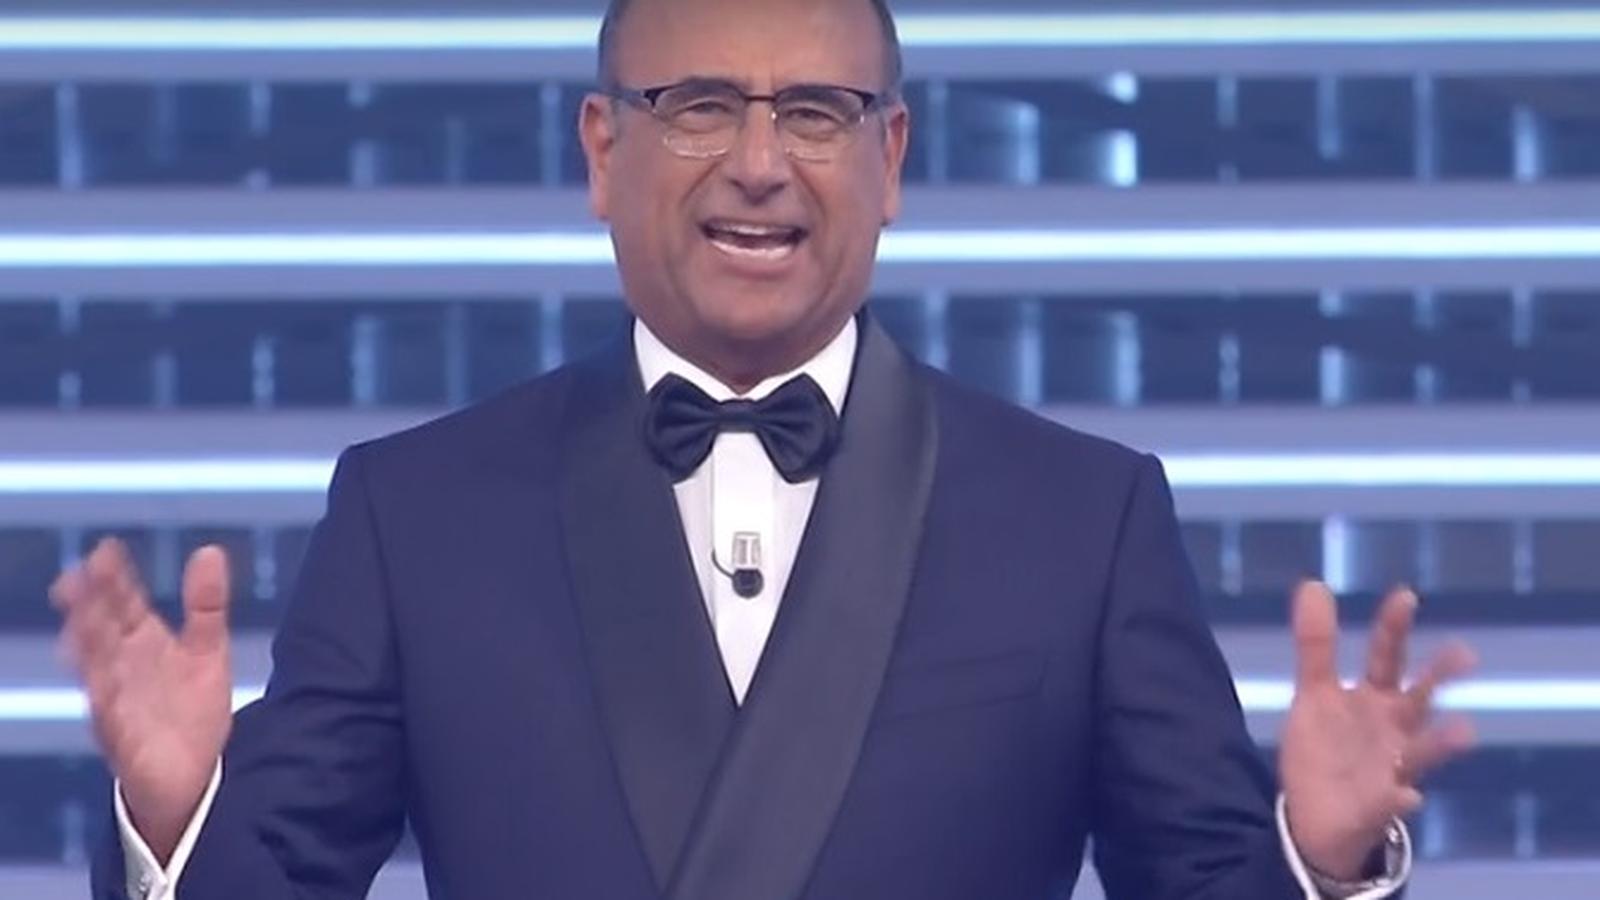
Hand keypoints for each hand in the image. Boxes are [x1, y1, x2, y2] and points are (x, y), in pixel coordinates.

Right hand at [50, 538, 234, 864]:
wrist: (192, 776)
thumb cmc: (191, 710)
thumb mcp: (208, 651)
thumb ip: (207, 604)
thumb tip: (208, 551)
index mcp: (144, 644)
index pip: (125, 604)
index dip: (115, 579)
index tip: (106, 549)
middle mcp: (123, 667)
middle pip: (103, 628)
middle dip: (91, 603)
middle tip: (81, 572)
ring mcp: (117, 699)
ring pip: (96, 664)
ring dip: (87, 639)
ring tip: (81, 612)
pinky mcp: (121, 734)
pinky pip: (109, 710)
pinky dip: (105, 691)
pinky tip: (101, 672)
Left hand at [1279, 582, 1476, 879]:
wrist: (1321, 814)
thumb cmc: (1328, 747)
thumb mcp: (1314, 694)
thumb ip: (1316, 645)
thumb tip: (1312, 583)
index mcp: (1375, 697)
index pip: (1386, 656)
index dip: (1393, 627)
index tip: (1405, 595)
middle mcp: (1394, 728)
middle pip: (1417, 697)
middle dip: (1437, 676)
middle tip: (1463, 652)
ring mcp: (1394, 767)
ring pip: (1424, 751)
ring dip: (1442, 742)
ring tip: (1465, 732)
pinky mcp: (1382, 805)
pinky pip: (1396, 802)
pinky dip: (1402, 799)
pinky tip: (1407, 796)